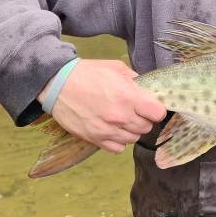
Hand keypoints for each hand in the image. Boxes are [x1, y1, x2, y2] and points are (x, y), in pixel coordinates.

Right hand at [40, 59, 166, 152]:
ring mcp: (108, 131)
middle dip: (144, 118)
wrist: (57, 85)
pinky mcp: (96, 140)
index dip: (156, 109)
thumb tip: (146, 90)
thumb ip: (134, 80)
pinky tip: (112, 129)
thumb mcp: (115, 68)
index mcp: (128, 96)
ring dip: (131, 129)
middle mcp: (120, 117)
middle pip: (147, 127)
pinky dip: (118, 140)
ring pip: (133, 138)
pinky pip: (118, 148)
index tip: (150, 106)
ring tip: (121, 118)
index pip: (158, 113)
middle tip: (134, 110)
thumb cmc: (87, 73)